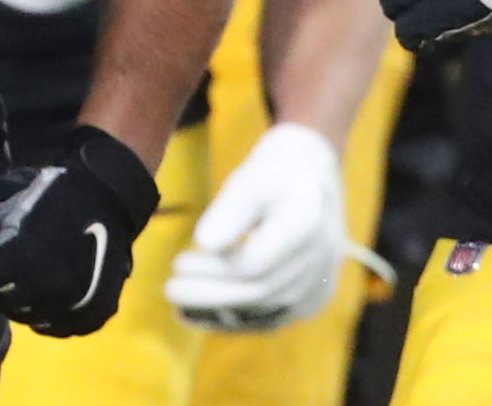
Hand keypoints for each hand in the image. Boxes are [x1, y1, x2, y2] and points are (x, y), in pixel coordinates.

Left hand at [0, 125, 157, 336]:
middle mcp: (51, 285)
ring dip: (22, 296)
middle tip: (15, 253)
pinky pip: (53, 325)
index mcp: (24, 252)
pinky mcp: (92, 315)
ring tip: (36, 265)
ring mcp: (75, 303)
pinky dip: (49, 308)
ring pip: (25, 316)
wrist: (107, 196)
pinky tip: (55, 281)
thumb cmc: (46, 191)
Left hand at [166, 122, 344, 331]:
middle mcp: (321, 259)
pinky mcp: (311, 300)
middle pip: (259, 290)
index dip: (214, 269)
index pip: (256, 262)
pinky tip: (200, 316)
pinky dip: (234, 320)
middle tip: (170, 289)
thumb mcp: (250, 177)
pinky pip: (270, 318)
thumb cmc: (275, 171)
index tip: (178, 262)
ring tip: (179, 305)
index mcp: (308, 220)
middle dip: (210, 294)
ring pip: (263, 311)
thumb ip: (229, 211)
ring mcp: (320, 283)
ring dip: (218, 312)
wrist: (313, 178)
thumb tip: (203, 244)